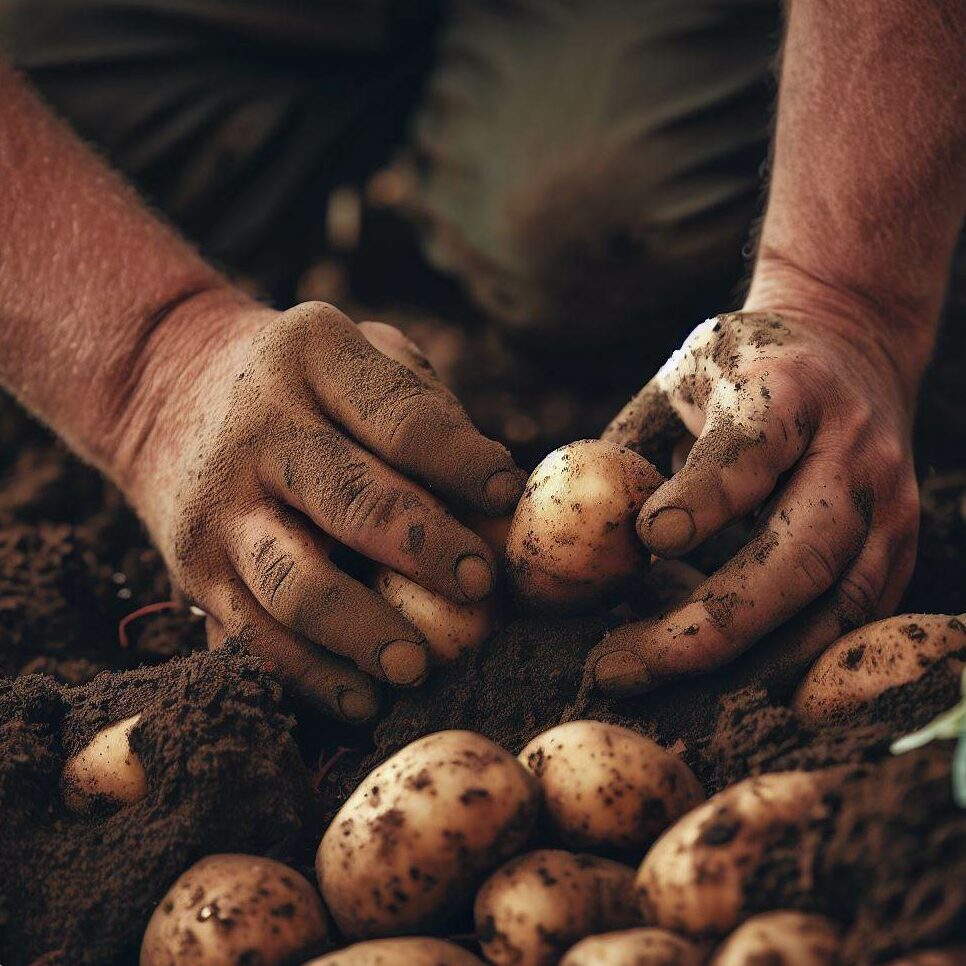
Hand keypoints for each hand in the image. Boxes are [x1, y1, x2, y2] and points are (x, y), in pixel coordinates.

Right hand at [117, 298, 523, 721]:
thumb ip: (426, 410)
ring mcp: (221, 505)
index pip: (402, 418)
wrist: (167, 388)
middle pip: (351, 499)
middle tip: (480, 587)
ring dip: (363, 631)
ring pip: (295, 584)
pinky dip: (312, 677)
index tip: (507, 499)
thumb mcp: (359, 353)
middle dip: (424, 549)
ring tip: (419, 666)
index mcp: (314, 357)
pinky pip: (255, 636)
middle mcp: (262, 430)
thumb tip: (502, 498)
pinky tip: (365, 699)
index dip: (461, 463)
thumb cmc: (304, 383)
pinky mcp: (193, 569)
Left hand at [585, 306, 920, 695]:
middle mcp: (852, 452)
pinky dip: (775, 664)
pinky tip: (702, 677)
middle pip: (800, 557)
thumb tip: (563, 534)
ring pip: (830, 612)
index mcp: (789, 391)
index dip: (705, 498)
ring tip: (643, 679)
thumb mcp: (680, 378)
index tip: (648, 540)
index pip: (752, 449)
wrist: (852, 349)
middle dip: (710, 626)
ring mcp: (887, 509)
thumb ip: (632, 447)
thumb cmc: (740, 371)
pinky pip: (845, 631)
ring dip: (736, 666)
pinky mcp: (897, 553)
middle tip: (616, 664)